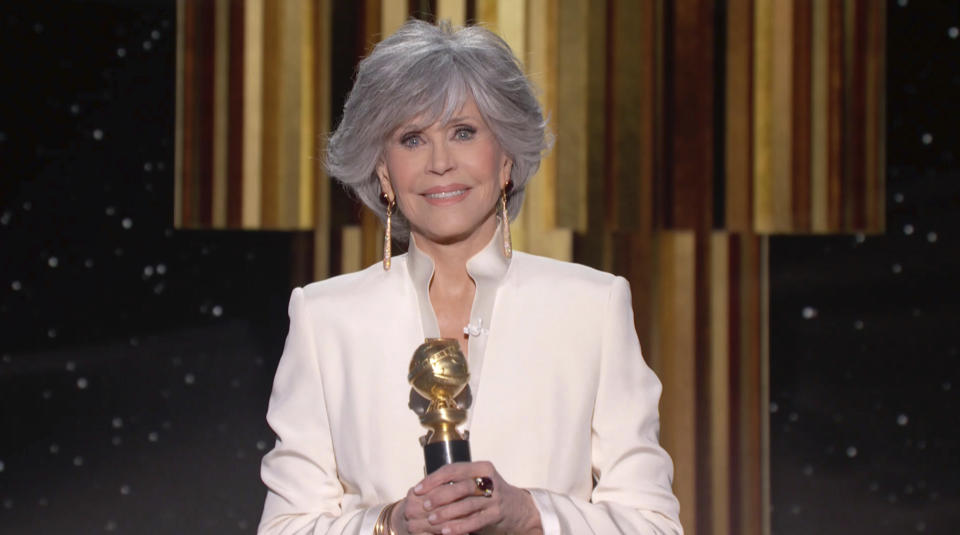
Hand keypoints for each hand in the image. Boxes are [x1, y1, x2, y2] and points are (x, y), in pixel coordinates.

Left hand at [403, 461, 542, 534]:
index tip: (418, 489)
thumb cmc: (489, 493)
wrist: (518, 508)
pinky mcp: (497, 515)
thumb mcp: (476, 481)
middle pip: (460, 487)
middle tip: (424, 505)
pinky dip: (459, 527)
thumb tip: (423, 487)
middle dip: (439, 496)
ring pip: (467, 505)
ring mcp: (495, 498)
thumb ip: (455, 481)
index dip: (433, 479)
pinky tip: (445, 531)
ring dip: (446, 513)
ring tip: (431, 520)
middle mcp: (490, 481)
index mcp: (482, 468)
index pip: (453, 469)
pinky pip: (475, 521)